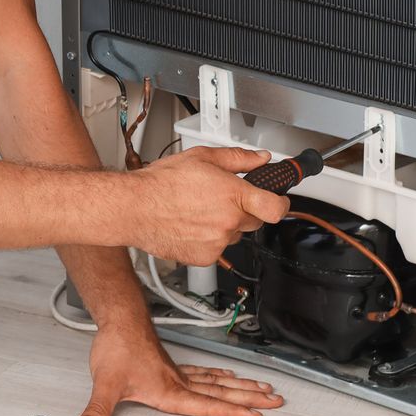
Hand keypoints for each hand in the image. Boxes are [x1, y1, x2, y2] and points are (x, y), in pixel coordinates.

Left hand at [74, 326, 283, 415]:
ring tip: (265, 390)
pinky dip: (220, 376)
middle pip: (222, 392)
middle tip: (277, 401)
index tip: (256, 415)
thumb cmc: (117, 348)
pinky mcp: (172, 365)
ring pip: (218, 381)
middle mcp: (179, 382)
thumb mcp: (105, 383)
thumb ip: (97, 409)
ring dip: (242, 386)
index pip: (207, 405)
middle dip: (250, 398)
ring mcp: (178, 372)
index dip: (232, 412)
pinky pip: (204, 373)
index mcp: (170, 391)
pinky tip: (229, 375)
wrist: (119, 321)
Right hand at [123, 146, 290, 265]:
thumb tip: (259, 158)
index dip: (281, 204)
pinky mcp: (205, 258)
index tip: (278, 201)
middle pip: (254, 221)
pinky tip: (190, 226)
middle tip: (220, 200)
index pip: (276, 207)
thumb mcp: (202, 158)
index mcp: (234, 195)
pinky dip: (208, 240)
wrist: (133, 208)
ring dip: (224, 226)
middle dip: (244, 210)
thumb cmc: (160, 184)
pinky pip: (216, 249)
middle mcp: (229, 221)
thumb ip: (238, 158)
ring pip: (233, 235)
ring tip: (198, 212)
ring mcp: (217, 242)